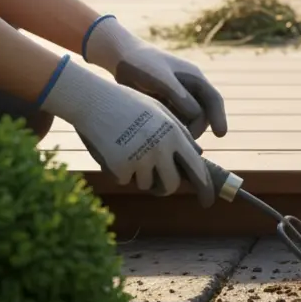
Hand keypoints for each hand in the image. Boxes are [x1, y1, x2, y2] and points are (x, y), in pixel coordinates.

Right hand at [39, 55, 215, 206]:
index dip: (205, 188)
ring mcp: (140, 158)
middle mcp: (161, 148)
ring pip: (145, 184)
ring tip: (127, 152)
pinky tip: (112, 151)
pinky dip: (118, 171)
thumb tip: (198, 155)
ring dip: (138, 176)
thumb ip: (181, 134)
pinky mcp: (119, 166)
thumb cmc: (128, 104)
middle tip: (157, 185)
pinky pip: (123, 179)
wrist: (93, 100)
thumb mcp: (161, 113)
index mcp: (174, 135)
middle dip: (164, 188)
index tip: (207, 201)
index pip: (197, 168)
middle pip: (170, 185)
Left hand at [82, 15, 226, 138]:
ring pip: (188, 118)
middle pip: (203, 113)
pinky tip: (160, 132)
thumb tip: (197, 115)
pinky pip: (174, 118)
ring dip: (183, 128)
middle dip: (197, 127)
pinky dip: (172, 126)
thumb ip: (180, 96)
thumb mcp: (161, 79)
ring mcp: (178, 95)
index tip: (221, 135)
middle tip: (185, 141)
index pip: (214, 100)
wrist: (119, 56)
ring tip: (170, 137)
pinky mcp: (165, 102)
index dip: (219, 117)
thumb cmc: (142, 63)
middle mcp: (190, 88)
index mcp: (195, 78)